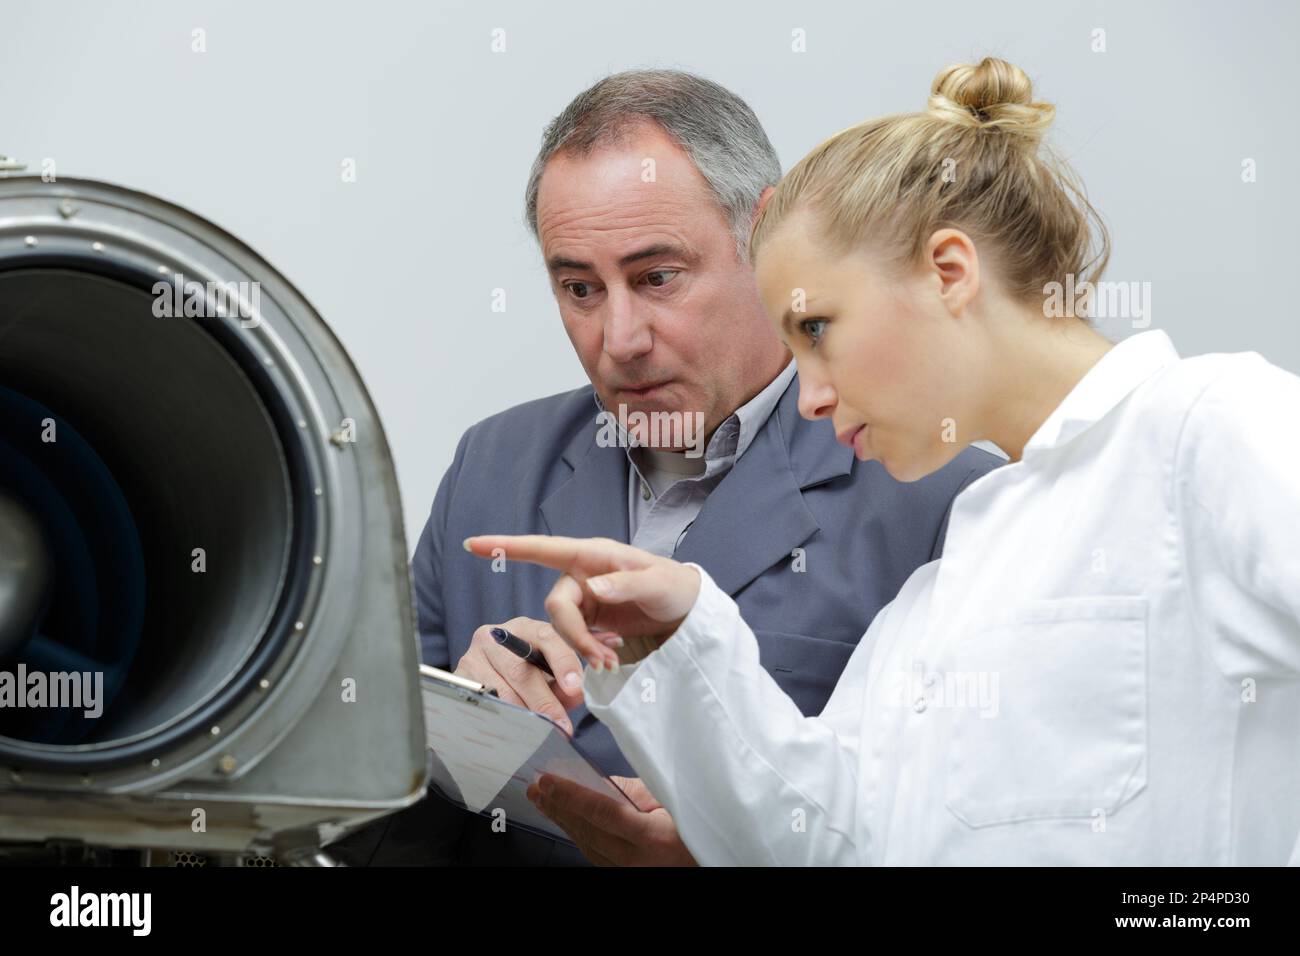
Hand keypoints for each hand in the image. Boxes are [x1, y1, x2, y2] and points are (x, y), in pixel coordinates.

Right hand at [453, 616, 583, 734]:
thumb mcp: (548, 669)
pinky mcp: (460, 678)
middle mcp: (495, 637)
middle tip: (561, 726)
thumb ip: (563, 680)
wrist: (491, 671)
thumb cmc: (528, 670)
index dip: (563, 662)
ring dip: (524, 717)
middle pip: (521, 671)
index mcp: (525, 627)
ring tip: (541, 733)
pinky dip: (501, 720)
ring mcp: (473, 656)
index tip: (576, 688)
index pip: (546, 637)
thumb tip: (576, 696)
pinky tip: (513, 731)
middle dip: (544, 702)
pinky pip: (482, 704)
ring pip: (501, 692)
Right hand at [462, 535, 700, 666]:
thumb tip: (593, 588)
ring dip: (583, 649)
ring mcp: (585, 599)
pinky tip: (610, 659)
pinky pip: (576, 638)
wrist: (688, 610)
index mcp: (592, 555)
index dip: (507, 546)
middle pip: (556, 606)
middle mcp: (582, 575)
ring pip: (563, 627)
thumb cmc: (675, 585)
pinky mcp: (591, 620)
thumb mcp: (657, 583)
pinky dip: (590, 653)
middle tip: (601, 660)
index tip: (472, 544)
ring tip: (611, 662)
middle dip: (573, 636)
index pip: (543, 549)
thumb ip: (625, 585)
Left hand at [526, 773, 697, 866]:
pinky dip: (578, 835)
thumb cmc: (696, 826)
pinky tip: (567, 821)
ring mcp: (630, 873)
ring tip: (543, 800)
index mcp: (654, 838)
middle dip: (559, 807)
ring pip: (588, 846)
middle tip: (536, 787)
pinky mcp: (625, 875)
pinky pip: (596, 855)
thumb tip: (601, 783)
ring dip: (564, 821)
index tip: (549, 780)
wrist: (708, 859)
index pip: (603, 813)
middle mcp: (639, 862)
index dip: (572, 796)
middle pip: (589, 832)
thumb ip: (638, 792)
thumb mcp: (675, 800)